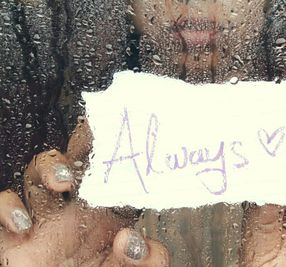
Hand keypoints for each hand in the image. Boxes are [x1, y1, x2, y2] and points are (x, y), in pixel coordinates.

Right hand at [0, 118, 168, 265]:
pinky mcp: (17, 238)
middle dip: (81, 146)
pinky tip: (22, 221)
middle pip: (76, 161)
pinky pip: (5, 206)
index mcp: (109, 216)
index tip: (123, 140)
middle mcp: (77, 212)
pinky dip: (8, 206)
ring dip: (48, 167)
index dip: (116, 155)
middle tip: (91, 145)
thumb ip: (148, 259)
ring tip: (61, 181)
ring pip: (40, 173)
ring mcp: (46, 222)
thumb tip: (132, 241)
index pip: (113, 174)